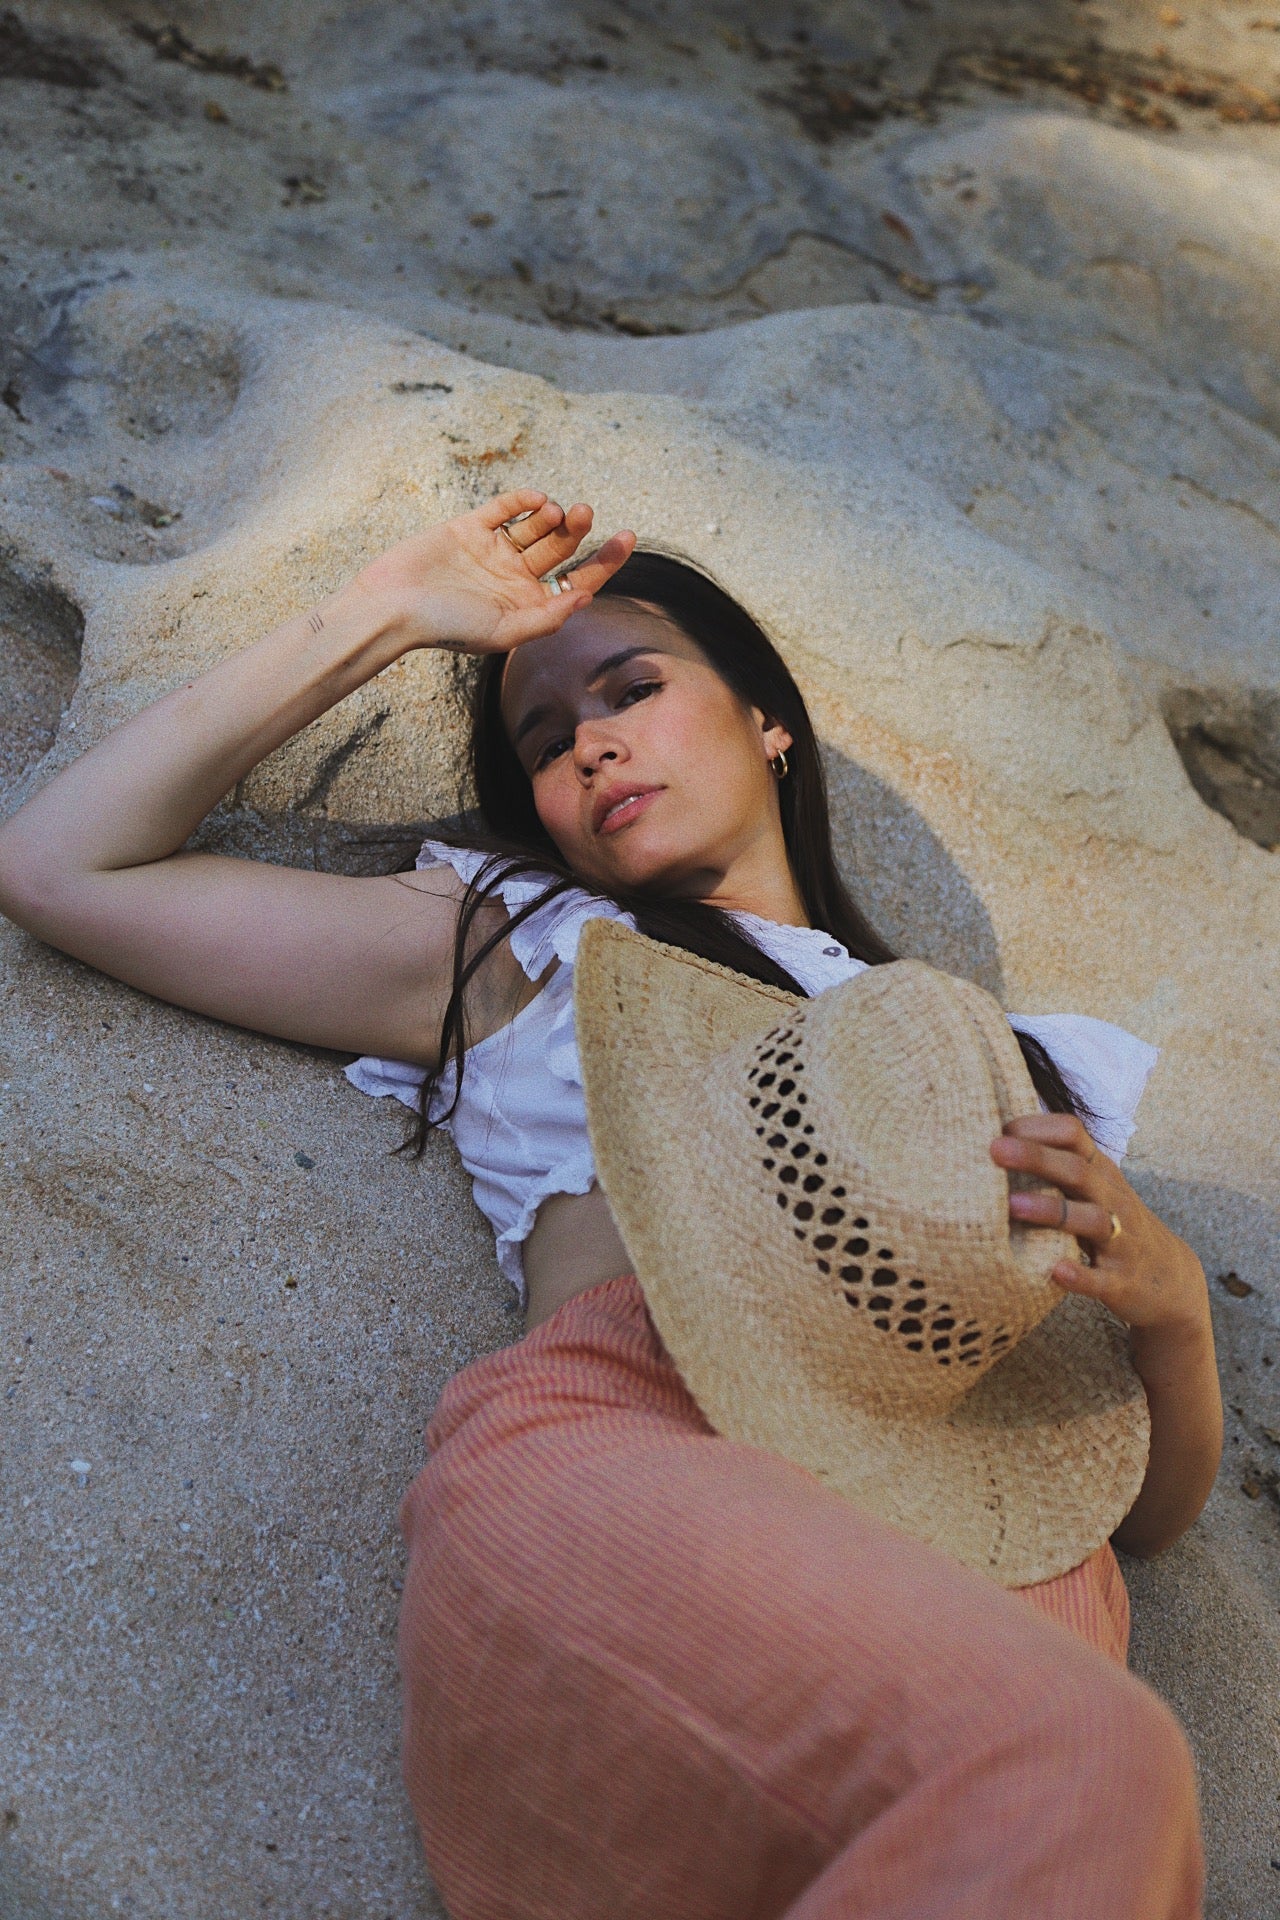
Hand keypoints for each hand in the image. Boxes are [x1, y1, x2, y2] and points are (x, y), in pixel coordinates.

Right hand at [348, 490, 635, 654]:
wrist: (392, 607)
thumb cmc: (447, 628)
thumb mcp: (503, 631)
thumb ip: (546, 617)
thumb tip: (586, 597)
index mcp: (530, 606)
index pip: (578, 581)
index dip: (605, 562)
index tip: (626, 538)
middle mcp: (516, 578)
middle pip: (561, 549)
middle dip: (578, 531)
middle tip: (585, 513)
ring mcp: (495, 551)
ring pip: (536, 526)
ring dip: (552, 515)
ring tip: (558, 511)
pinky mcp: (471, 528)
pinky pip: (505, 509)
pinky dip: (522, 500)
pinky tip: (535, 498)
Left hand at [989, 1114, 1209, 1345]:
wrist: (1170, 1280)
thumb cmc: (1115, 1224)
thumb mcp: (1094, 1188)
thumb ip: (1057, 1166)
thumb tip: (995, 1141)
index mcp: (1101, 1173)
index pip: (1074, 1135)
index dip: (1038, 1128)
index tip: (999, 1129)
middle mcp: (1112, 1200)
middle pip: (1077, 1171)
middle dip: (1036, 1158)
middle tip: (994, 1149)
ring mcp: (1120, 1241)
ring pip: (1091, 1219)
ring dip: (1051, 1211)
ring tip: (1012, 1205)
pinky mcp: (1122, 1282)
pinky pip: (1101, 1278)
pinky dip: (1079, 1275)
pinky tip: (1056, 1271)